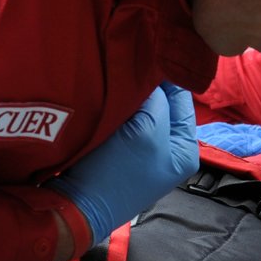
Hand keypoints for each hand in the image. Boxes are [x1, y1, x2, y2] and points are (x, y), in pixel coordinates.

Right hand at [46, 83, 198, 244]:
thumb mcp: (146, 130)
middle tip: (124, 67)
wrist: (75, 206)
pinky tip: (104, 99)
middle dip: (143, 86)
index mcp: (185, 148)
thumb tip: (151, 76)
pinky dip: (115, 109)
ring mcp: (142, 152)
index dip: (163, 74)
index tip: (142, 55)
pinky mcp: (118, 152)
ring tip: (113, 81)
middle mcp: (168, 150)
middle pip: (159, 102)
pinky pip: (121, 119)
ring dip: (127, 97)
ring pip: (138, 109)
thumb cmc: (116, 172)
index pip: (181, 96)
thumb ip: (158, 99)